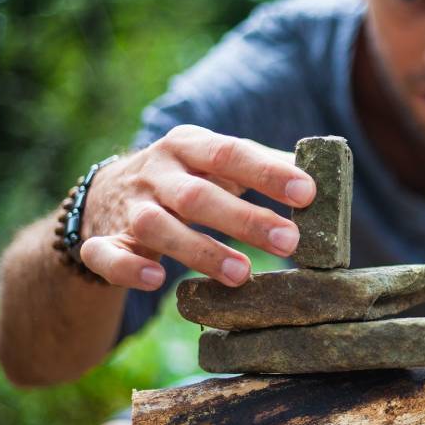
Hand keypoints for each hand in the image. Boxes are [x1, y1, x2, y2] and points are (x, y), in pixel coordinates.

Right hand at [78, 125, 315, 289]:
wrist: (105, 196)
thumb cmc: (186, 178)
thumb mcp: (217, 163)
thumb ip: (265, 166)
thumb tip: (324, 174)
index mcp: (188, 145)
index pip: (230, 152)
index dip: (267, 173)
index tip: (307, 192)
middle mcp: (156, 172)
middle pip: (199, 194)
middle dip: (245, 219)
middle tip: (290, 242)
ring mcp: (126, 208)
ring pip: (157, 226)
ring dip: (201, 250)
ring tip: (244, 274)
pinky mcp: (100, 243)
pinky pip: (106, 255)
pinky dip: (128, 268)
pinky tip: (158, 279)